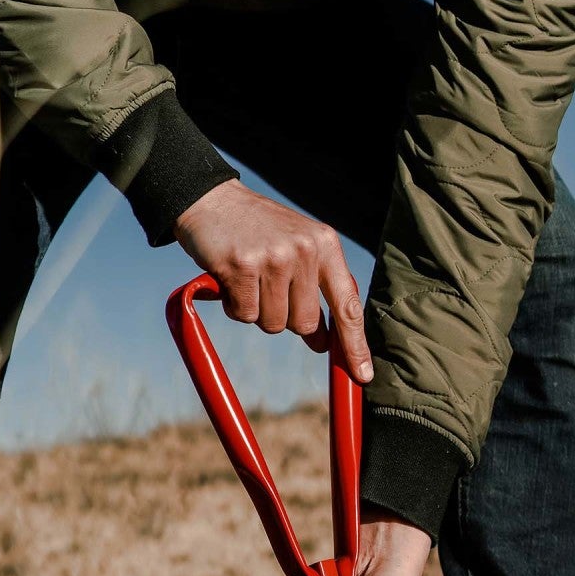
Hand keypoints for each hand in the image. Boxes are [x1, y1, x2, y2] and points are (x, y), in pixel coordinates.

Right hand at [174, 179, 372, 381]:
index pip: (347, 304)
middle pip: (305, 324)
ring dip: (257, 311)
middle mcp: (304, 250)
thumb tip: (323, 344)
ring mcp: (274, 258)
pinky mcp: (242, 267)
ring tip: (249, 279)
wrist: (211, 201)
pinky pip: (245, 315)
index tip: (362, 374)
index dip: (355, 343)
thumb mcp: (297, 249)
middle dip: (285, 318)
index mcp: (325, 245)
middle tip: (269, 289)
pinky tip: (231, 279)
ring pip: (274, 323)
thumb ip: (315, 291)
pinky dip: (236, 306)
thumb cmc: (258, 231)